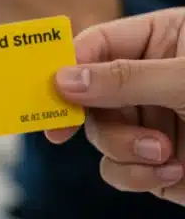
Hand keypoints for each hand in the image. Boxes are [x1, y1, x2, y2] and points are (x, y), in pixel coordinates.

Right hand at [49, 9, 184, 204]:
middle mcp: (151, 82)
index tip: (45, 98)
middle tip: (110, 138)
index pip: (94, 47)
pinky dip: (138, 176)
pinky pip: (122, 172)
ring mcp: (155, 124)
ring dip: (123, 152)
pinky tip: (173, 171)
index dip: (64, 70)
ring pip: (101, 140)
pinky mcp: (161, 165)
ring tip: (164, 155)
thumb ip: (125, 79)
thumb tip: (64, 81)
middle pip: (89, 99)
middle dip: (103, 123)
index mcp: (162, 41)